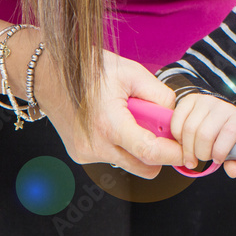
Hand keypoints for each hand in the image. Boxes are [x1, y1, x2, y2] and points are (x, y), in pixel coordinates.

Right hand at [36, 49, 182, 177]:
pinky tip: (113, 123)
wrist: (49, 74)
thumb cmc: (90, 70)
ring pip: (130, 163)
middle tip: (161, 129)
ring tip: (130, 119)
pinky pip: (114, 157)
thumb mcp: (133, 73)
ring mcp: (86, 153)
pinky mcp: (81, 155)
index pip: (148, 152)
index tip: (186, 150)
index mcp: (109, 123)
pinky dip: (122, 145)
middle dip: (160, 153)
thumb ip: (160, 96)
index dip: (173, 154)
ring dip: (139, 148)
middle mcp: (95, 145)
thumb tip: (176, 116)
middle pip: (144, 166)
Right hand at [170, 93, 235, 177]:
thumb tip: (233, 172)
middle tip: (200, 159)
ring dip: (187, 148)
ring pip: (189, 129)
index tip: (216, 160)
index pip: (229, 132)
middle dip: (200, 153)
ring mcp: (204, 102)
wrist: (220, 112)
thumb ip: (234, 161)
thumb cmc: (228, 133)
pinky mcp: (189, 100)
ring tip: (190, 154)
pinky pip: (177, 120)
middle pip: (205, 134)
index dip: (220, 150)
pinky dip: (177, 136)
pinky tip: (183, 141)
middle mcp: (221, 108)